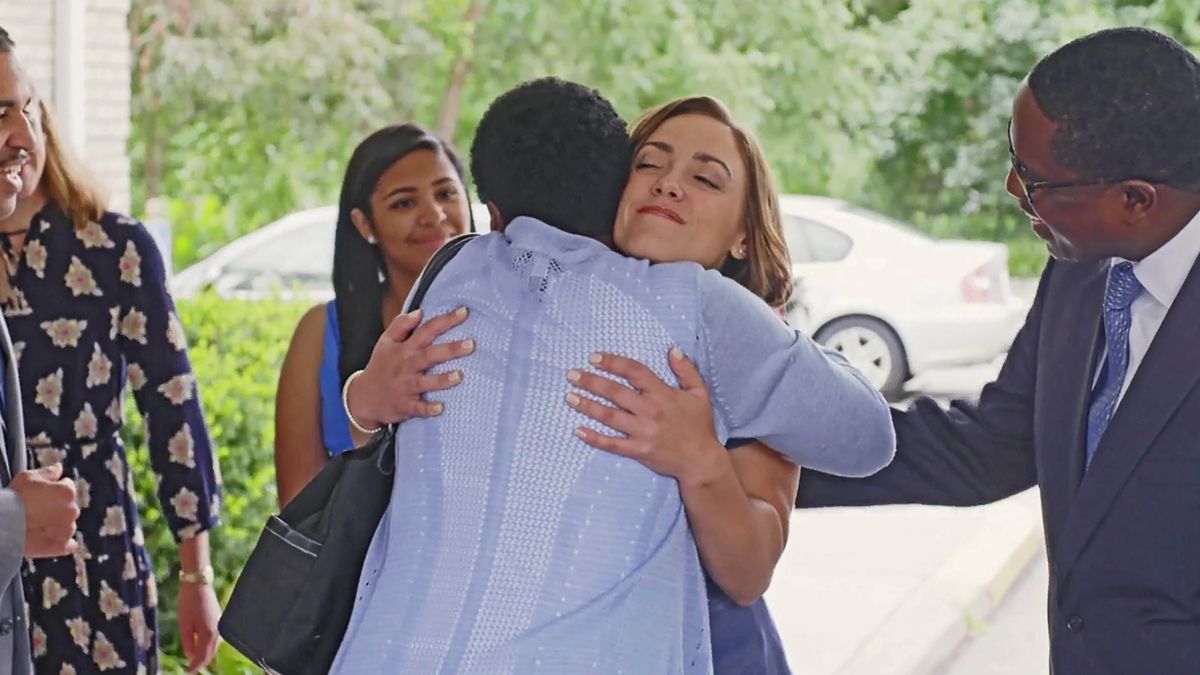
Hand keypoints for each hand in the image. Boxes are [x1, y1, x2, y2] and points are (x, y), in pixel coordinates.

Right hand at [11, 463, 78, 557]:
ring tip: (38, 525)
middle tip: (38, 510)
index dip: (54, 489)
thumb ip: (48, 472)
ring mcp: (68, 529)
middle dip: (57, 507)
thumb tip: (59, 468)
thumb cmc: (14, 499)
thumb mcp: (28, 477)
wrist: (2, 526)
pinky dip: (63, 543)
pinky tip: (51, 540)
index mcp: (67, 492)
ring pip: (67, 524)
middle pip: (68, 506)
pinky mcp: (61, 546)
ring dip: (58, 524)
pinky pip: (69, 545)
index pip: (67, 486)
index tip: (42, 494)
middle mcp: (72, 510)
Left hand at [177, 581, 220, 672]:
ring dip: (205, 654)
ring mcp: (220, 625)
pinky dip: (207, 645)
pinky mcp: (219, 620)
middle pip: (211, 653)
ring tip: (194, 660)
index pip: (203, 656)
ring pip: (213, 646)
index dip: (195, 666)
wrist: (199, 584)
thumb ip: (188, 642)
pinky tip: (200, 645)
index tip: (188, 672)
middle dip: (201, 662)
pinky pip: (215, 639)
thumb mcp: (184, 624)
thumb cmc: (189, 603)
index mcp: (210, 634)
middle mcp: (218, 631)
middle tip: (191, 669)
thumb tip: (190, 655)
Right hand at [347, 306, 475, 428]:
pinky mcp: (405, 405)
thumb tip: (419, 311)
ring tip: (459, 376)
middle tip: (471, 344)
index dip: (445, 320)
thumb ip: (401, 325)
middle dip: (450, 349)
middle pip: (429, 355)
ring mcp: (405, 387)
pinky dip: (428, 409)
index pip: (427, 330)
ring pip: (424, 382)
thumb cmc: (380, 367)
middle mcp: (406, 366)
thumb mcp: (385, 342)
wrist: (362, 398)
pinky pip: (417, 408)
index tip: (464, 311)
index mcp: (404, 349)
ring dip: (441, 380)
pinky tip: (441, 408)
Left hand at [566, 347, 726, 485]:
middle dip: (591, 381)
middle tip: (572, 375)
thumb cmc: (699, 425)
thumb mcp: (700, 393)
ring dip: (587, 405)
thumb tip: (672, 349)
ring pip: (609, 416)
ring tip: (569, 397)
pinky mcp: (638, 450)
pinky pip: (612, 444)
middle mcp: (650, 411)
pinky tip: (578, 430)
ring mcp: (643, 432)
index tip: (594, 357)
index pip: (634, 372)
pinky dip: (594, 438)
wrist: (701, 460)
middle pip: (615, 392)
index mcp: (663, 394)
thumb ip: (686, 370)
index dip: (613, 363)